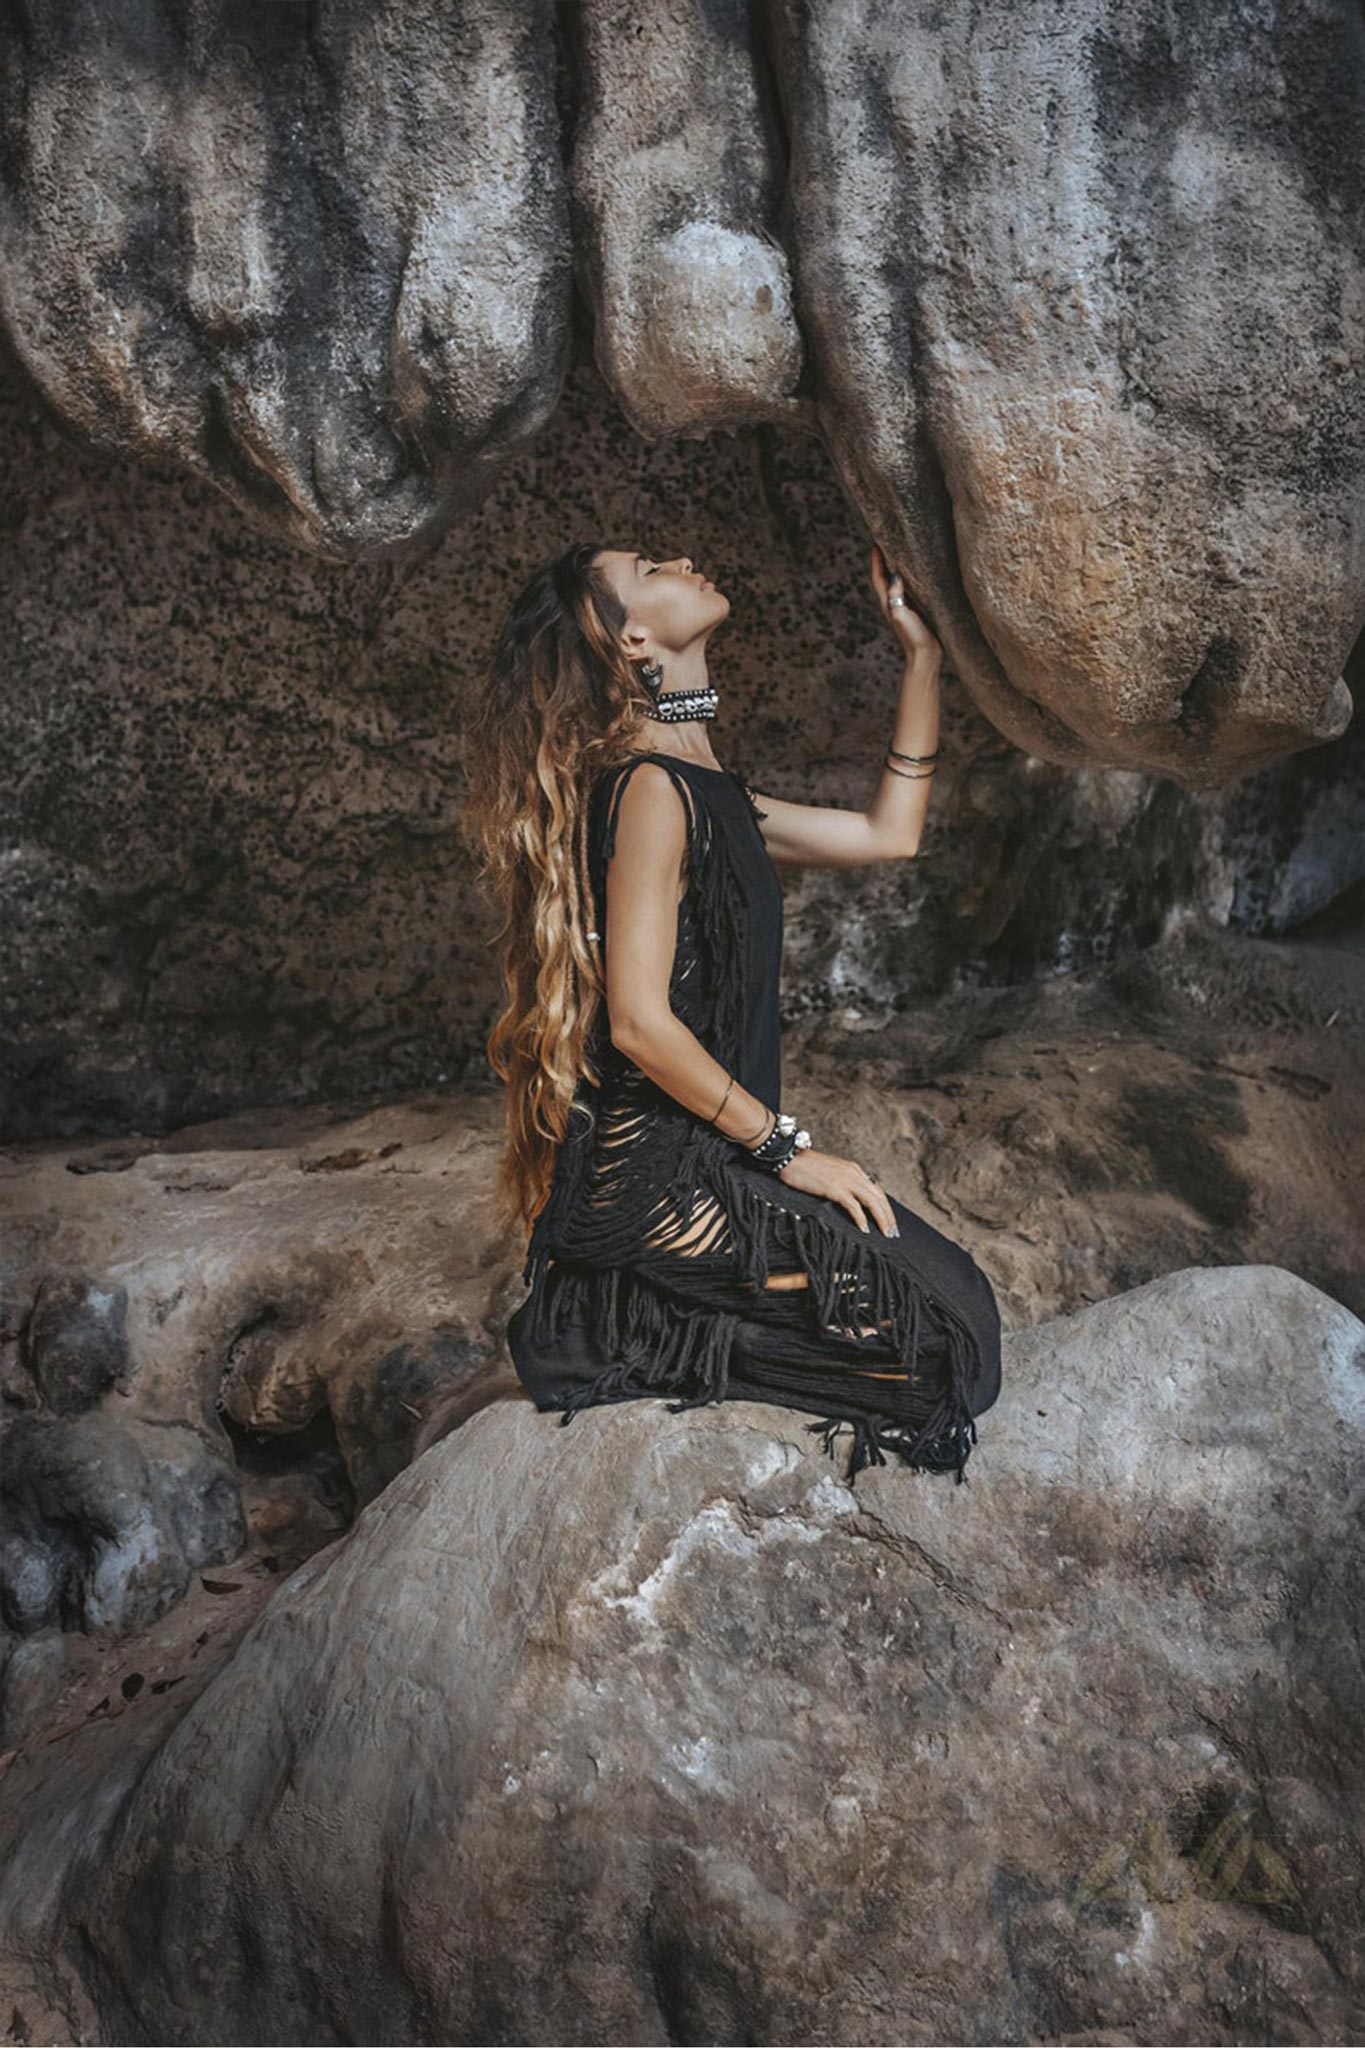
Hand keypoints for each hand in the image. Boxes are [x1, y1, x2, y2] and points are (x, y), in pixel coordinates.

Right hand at [772, 1147, 900, 1237]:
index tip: (889, 1221)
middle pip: (879, 1196)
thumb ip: (842, 1183)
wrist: (790, 1156)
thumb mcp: (830, 1173)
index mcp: (854, 1170)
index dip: (885, 1207)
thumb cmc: (805, 1166)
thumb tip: (850, 1199)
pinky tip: (865, 1229)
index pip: (876, 1190)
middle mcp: (854, 1173)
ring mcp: (845, 1180)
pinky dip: (861, 1219)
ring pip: (872, 1201)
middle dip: (888, 1215)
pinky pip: (854, 1206)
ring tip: (886, 1233)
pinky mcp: (835, 1188)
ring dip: (881, 1218)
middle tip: (893, 1232)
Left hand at [870, 543, 941, 662]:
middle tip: (887, 543)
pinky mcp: (915, 611)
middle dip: (883, 561)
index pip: (878, 578)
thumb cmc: (913, 638)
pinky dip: (908, 579)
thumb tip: (893, 577)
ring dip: (895, 569)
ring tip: (900, 553)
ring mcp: (903, 607)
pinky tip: (917, 574)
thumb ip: (895, 598)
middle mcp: (893, 603)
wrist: (926, 657)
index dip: (875, 562)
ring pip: (896, 583)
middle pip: (884, 578)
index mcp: (887, 603)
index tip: (875, 544)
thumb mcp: (902, 617)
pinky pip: (908, 589)